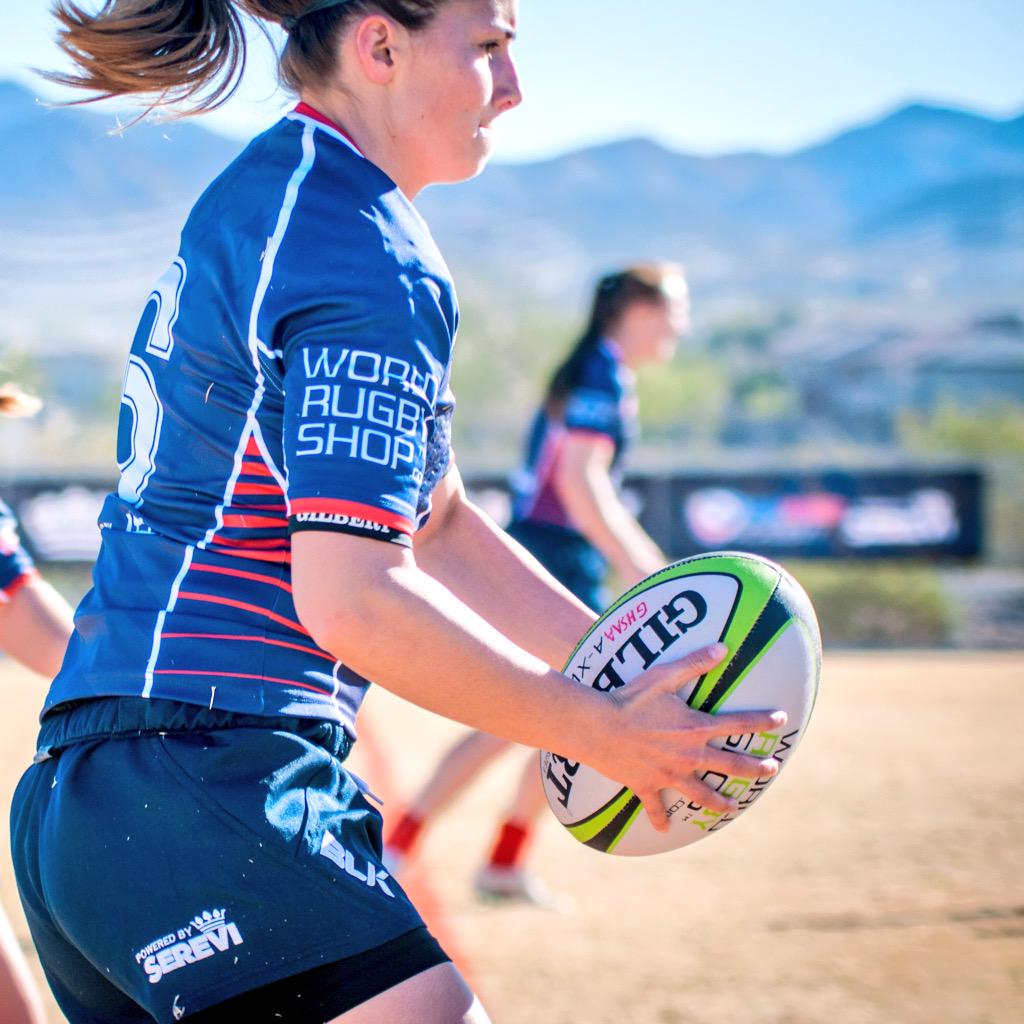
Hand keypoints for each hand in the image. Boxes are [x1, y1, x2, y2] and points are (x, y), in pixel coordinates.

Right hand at [587, 643, 787, 831]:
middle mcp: (689, 755)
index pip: (739, 723)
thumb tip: (722, 648)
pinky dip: (660, 820)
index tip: (781, 720)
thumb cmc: (630, 698)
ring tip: (734, 808)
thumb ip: (694, 663)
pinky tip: (665, 831)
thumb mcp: (663, 676)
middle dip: (755, 768)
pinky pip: (656, 807)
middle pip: (731, 765)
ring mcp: (669, 774)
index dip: (762, 721)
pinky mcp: (647, 785)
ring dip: (720, 802)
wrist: (598, 727)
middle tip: (771, 769)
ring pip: (702, 794)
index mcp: (696, 727)